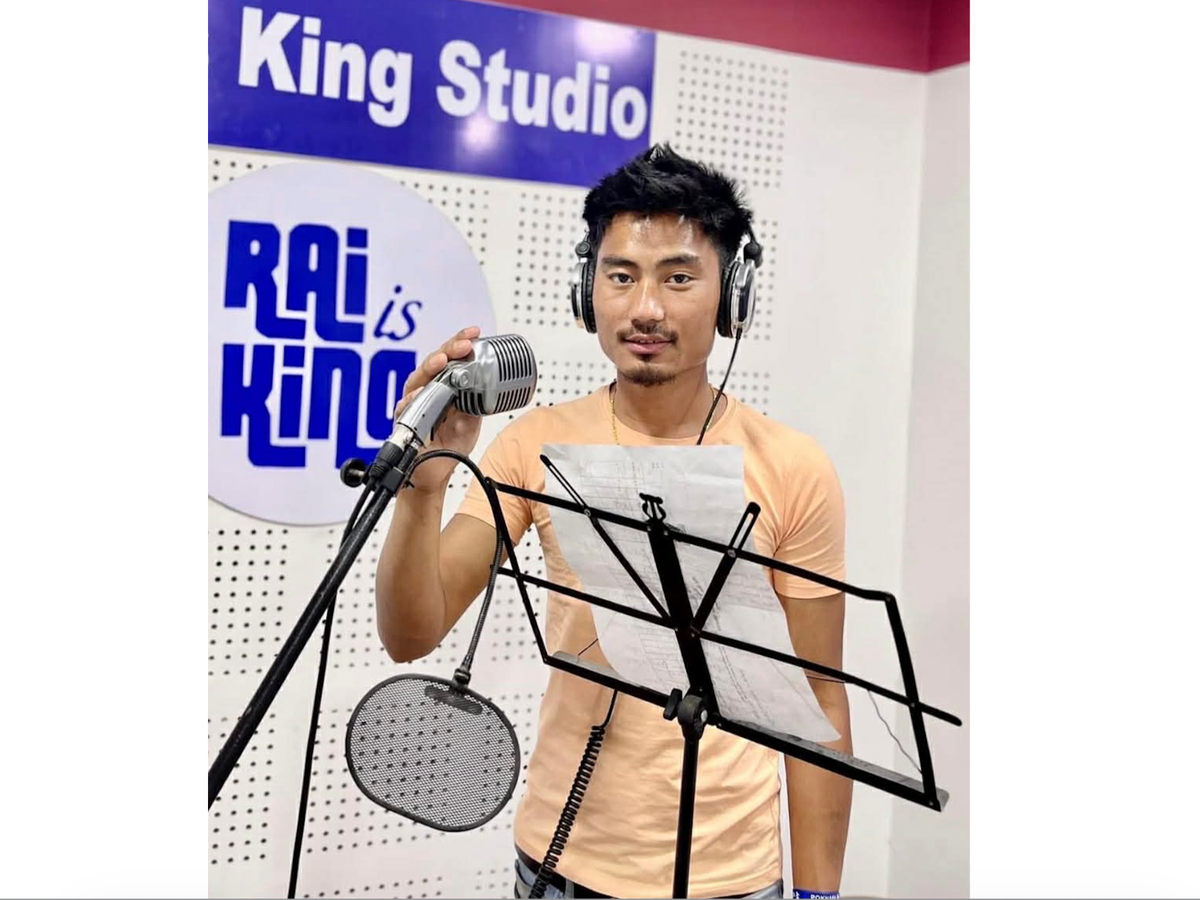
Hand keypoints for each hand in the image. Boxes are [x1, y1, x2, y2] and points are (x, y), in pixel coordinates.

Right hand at [393, 326, 482, 493]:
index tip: (475, 333)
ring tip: (442, 360)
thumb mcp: (471, 421)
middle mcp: (426, 390)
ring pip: (418, 379)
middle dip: (449, 349)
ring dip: (430, 368)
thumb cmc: (449, 445)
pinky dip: (413, 399)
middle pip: (434, 362)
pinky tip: (421, 393)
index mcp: (443, 386)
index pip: (451, 358)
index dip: (461, 343)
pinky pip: (406, 406)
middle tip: (464, 344)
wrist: (435, 472)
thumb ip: (476, 402)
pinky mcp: (404, 419)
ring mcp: (413, 403)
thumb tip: (488, 385)